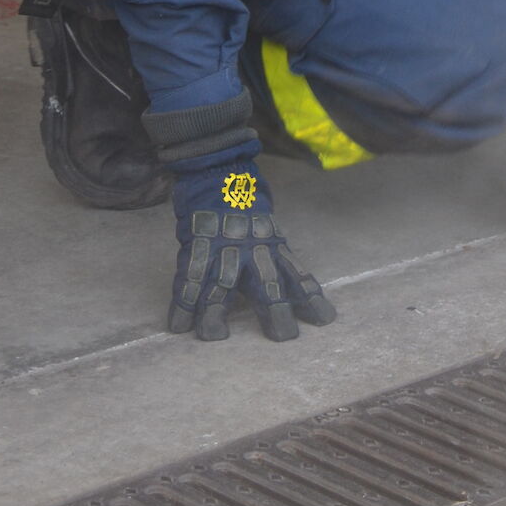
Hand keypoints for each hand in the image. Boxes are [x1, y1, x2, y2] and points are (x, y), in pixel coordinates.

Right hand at [168, 154, 336, 340]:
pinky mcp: (198, 242)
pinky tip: (179, 324)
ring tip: (214, 336)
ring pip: (223, 282)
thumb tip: (293, 290)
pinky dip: (184, 300)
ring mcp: (224, 244)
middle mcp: (253, 247)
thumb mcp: (267, 230)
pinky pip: (190, 275)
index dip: (310, 297)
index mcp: (273, 244)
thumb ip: (274, 256)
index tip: (326, 319)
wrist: (219, 168)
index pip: (296, 274)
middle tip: (285, 337)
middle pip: (268, 282)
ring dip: (216, 311)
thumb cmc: (244, 206)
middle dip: (276, 310)